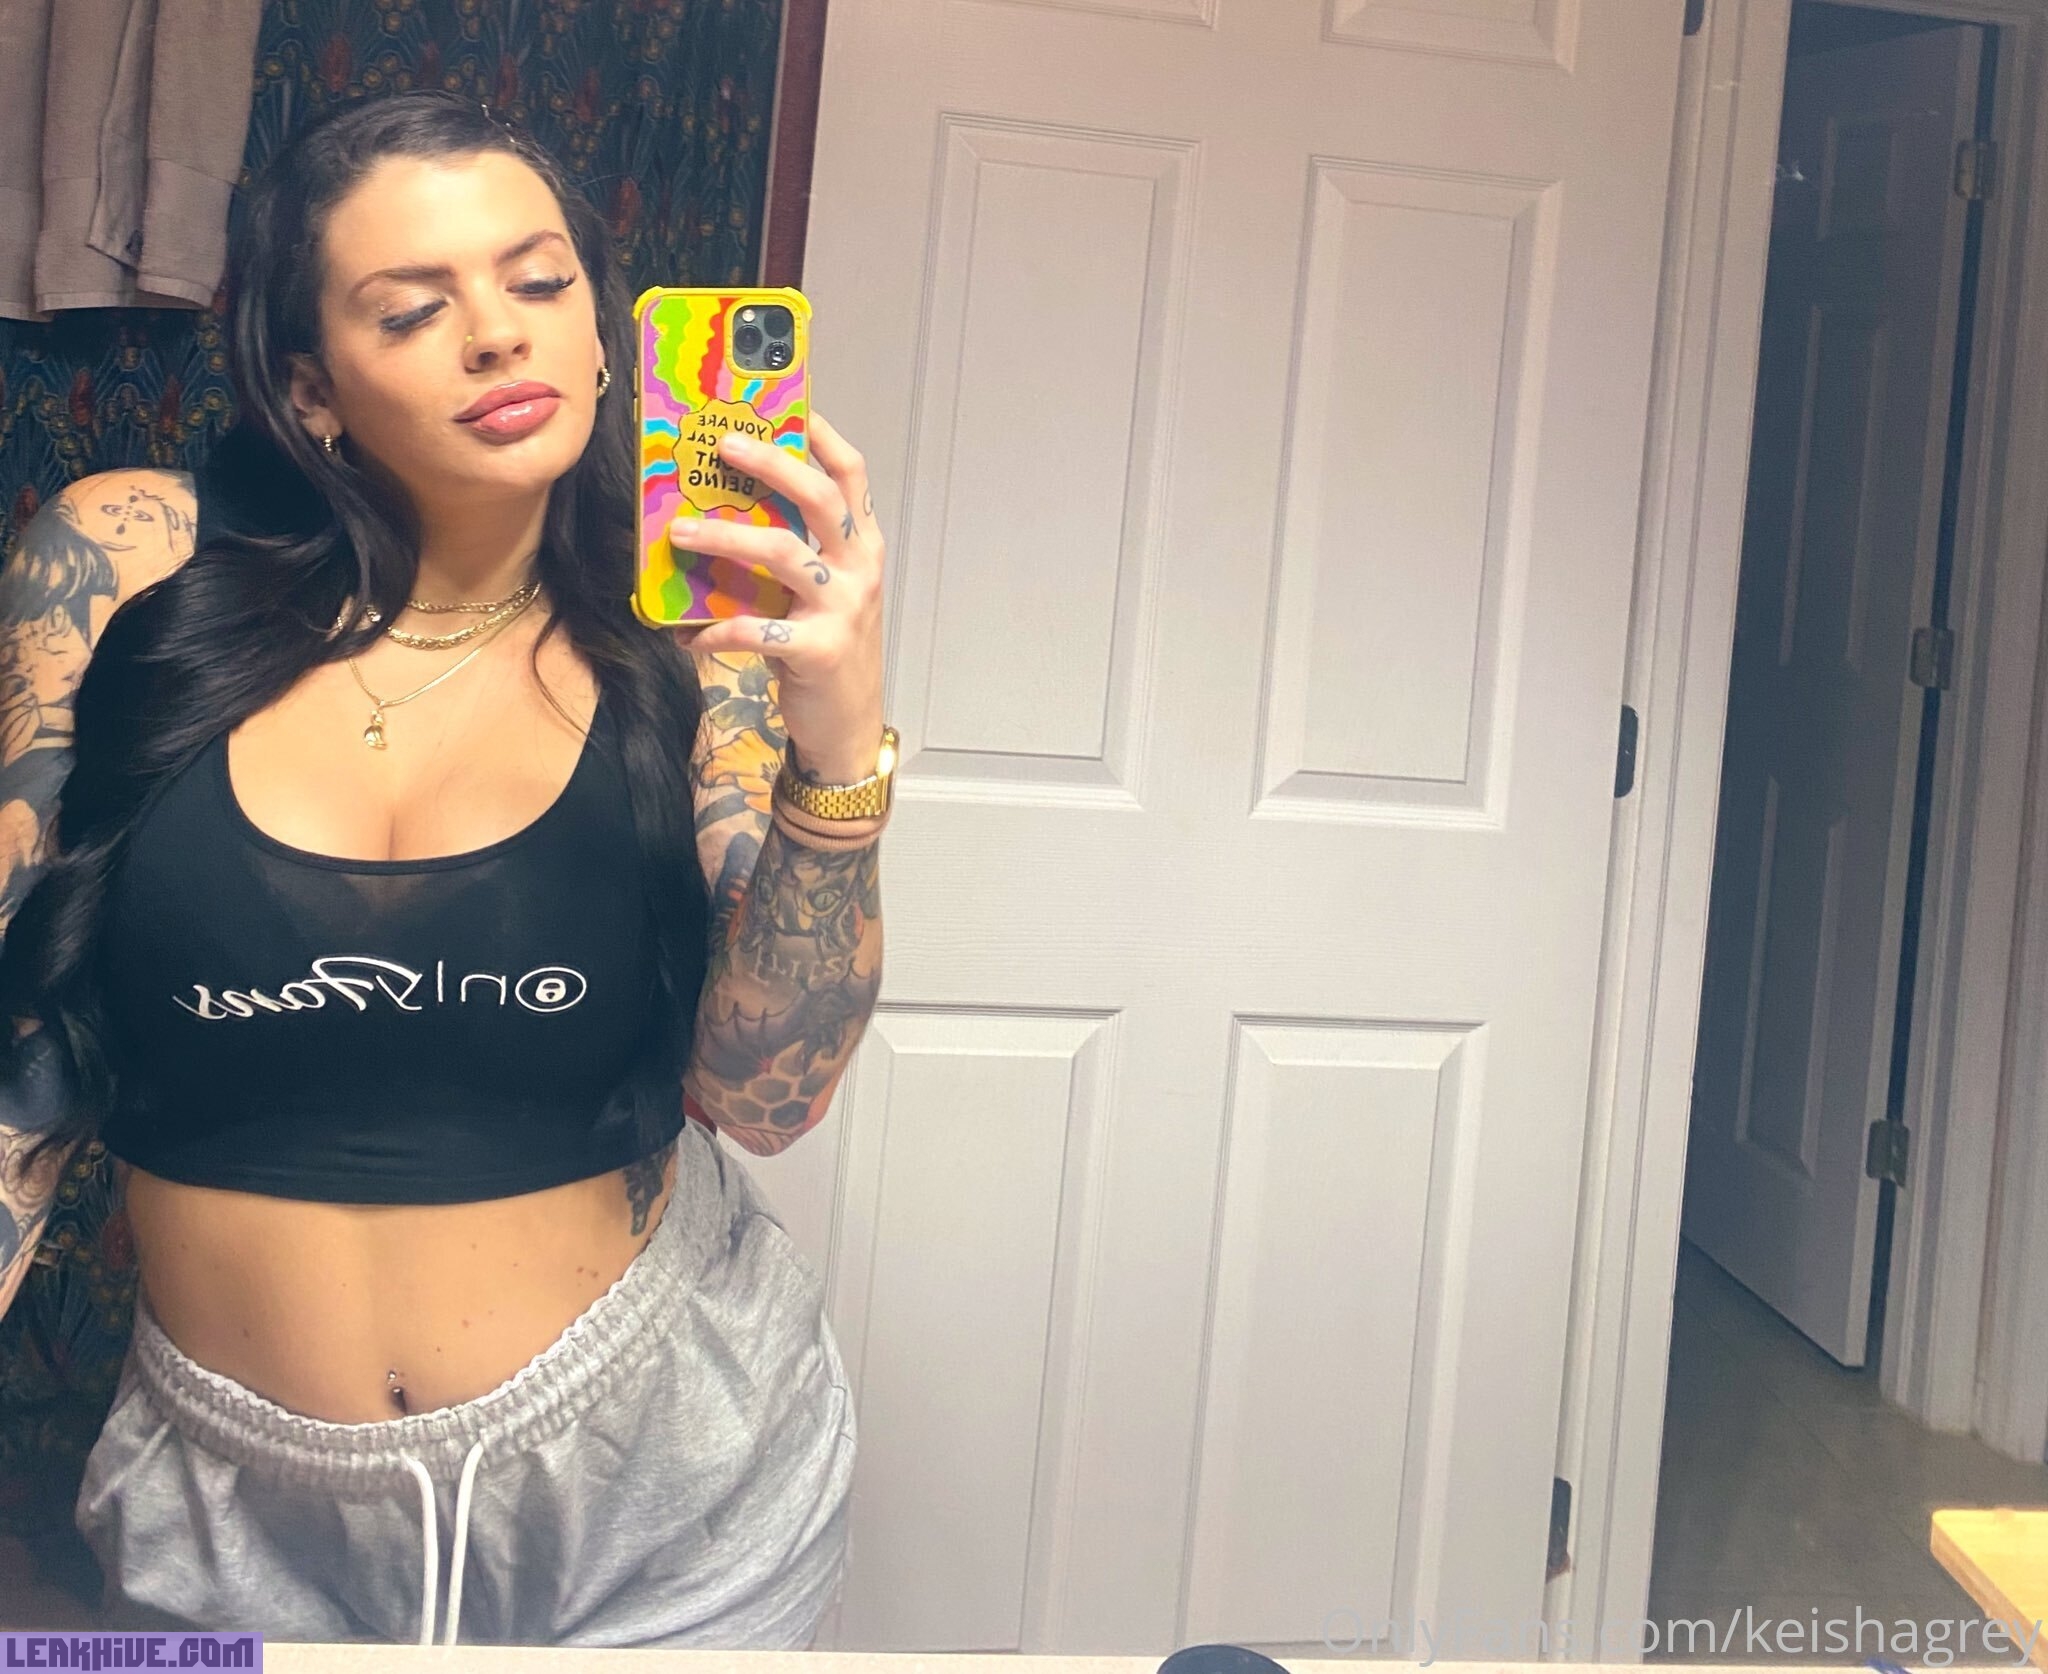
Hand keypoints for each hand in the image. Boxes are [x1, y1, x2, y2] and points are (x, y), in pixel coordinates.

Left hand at [668, 410, 887, 783]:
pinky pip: (759, 629)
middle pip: (819, 497)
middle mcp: (859, 568)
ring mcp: (842, 608)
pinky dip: (717, 630)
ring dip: (724, 539)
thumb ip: (794, 550)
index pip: (851, 475)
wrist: (847, 724)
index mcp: (861, 545)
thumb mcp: (821, 591)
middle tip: (721, 446)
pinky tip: (686, 635)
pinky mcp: (819, 650)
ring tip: (678, 533)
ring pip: (781, 553)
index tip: (785, 407)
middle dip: (770, 464)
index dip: (821, 437)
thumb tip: (723, 508)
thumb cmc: (825, 646)